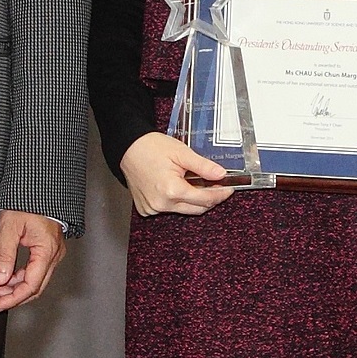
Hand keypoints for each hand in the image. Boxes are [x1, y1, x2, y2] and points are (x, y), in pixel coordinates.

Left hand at [0, 210, 67, 313]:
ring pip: (35, 281)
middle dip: (12, 298)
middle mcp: (53, 255)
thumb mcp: (10, 227)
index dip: (12, 299)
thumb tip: (0, 278)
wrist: (38, 187)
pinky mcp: (47, 250)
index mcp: (46, 251)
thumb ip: (5, 255)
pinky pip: (36, 271)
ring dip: (15, 289)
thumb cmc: (26, 201)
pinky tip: (6, 281)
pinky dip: (20, 279)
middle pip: (35, 287)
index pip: (30, 285)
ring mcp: (52, 253)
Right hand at [121, 132, 236, 217]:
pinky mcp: (146, 209)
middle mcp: (162, 203)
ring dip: (192, 199)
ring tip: (193, 182)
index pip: (205, 199)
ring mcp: (152, 208)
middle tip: (215, 186)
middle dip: (209, 198)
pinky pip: (168, 209)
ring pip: (183, 210)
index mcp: (172, 190)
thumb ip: (203, 166)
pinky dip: (176, 201)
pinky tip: (176, 187)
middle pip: (196, 209)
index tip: (228, 189)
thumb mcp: (182, 152)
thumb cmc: (150, 147)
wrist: (127, 147)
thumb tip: (221, 174)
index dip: (220, 194)